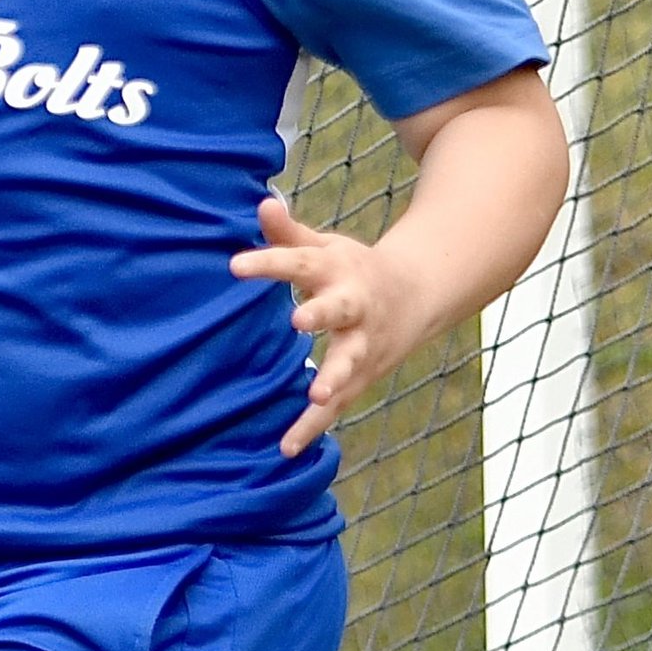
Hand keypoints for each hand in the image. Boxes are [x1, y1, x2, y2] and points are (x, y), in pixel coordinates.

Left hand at [232, 194, 426, 456]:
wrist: (416, 296)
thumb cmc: (353, 269)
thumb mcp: (325, 247)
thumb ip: (289, 233)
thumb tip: (262, 201)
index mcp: (338, 270)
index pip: (298, 263)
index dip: (268, 262)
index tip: (234, 265)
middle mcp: (354, 307)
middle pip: (339, 310)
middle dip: (322, 314)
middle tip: (298, 320)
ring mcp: (362, 344)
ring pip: (349, 363)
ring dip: (334, 379)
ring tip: (315, 395)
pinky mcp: (361, 376)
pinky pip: (337, 406)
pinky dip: (314, 428)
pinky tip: (287, 448)